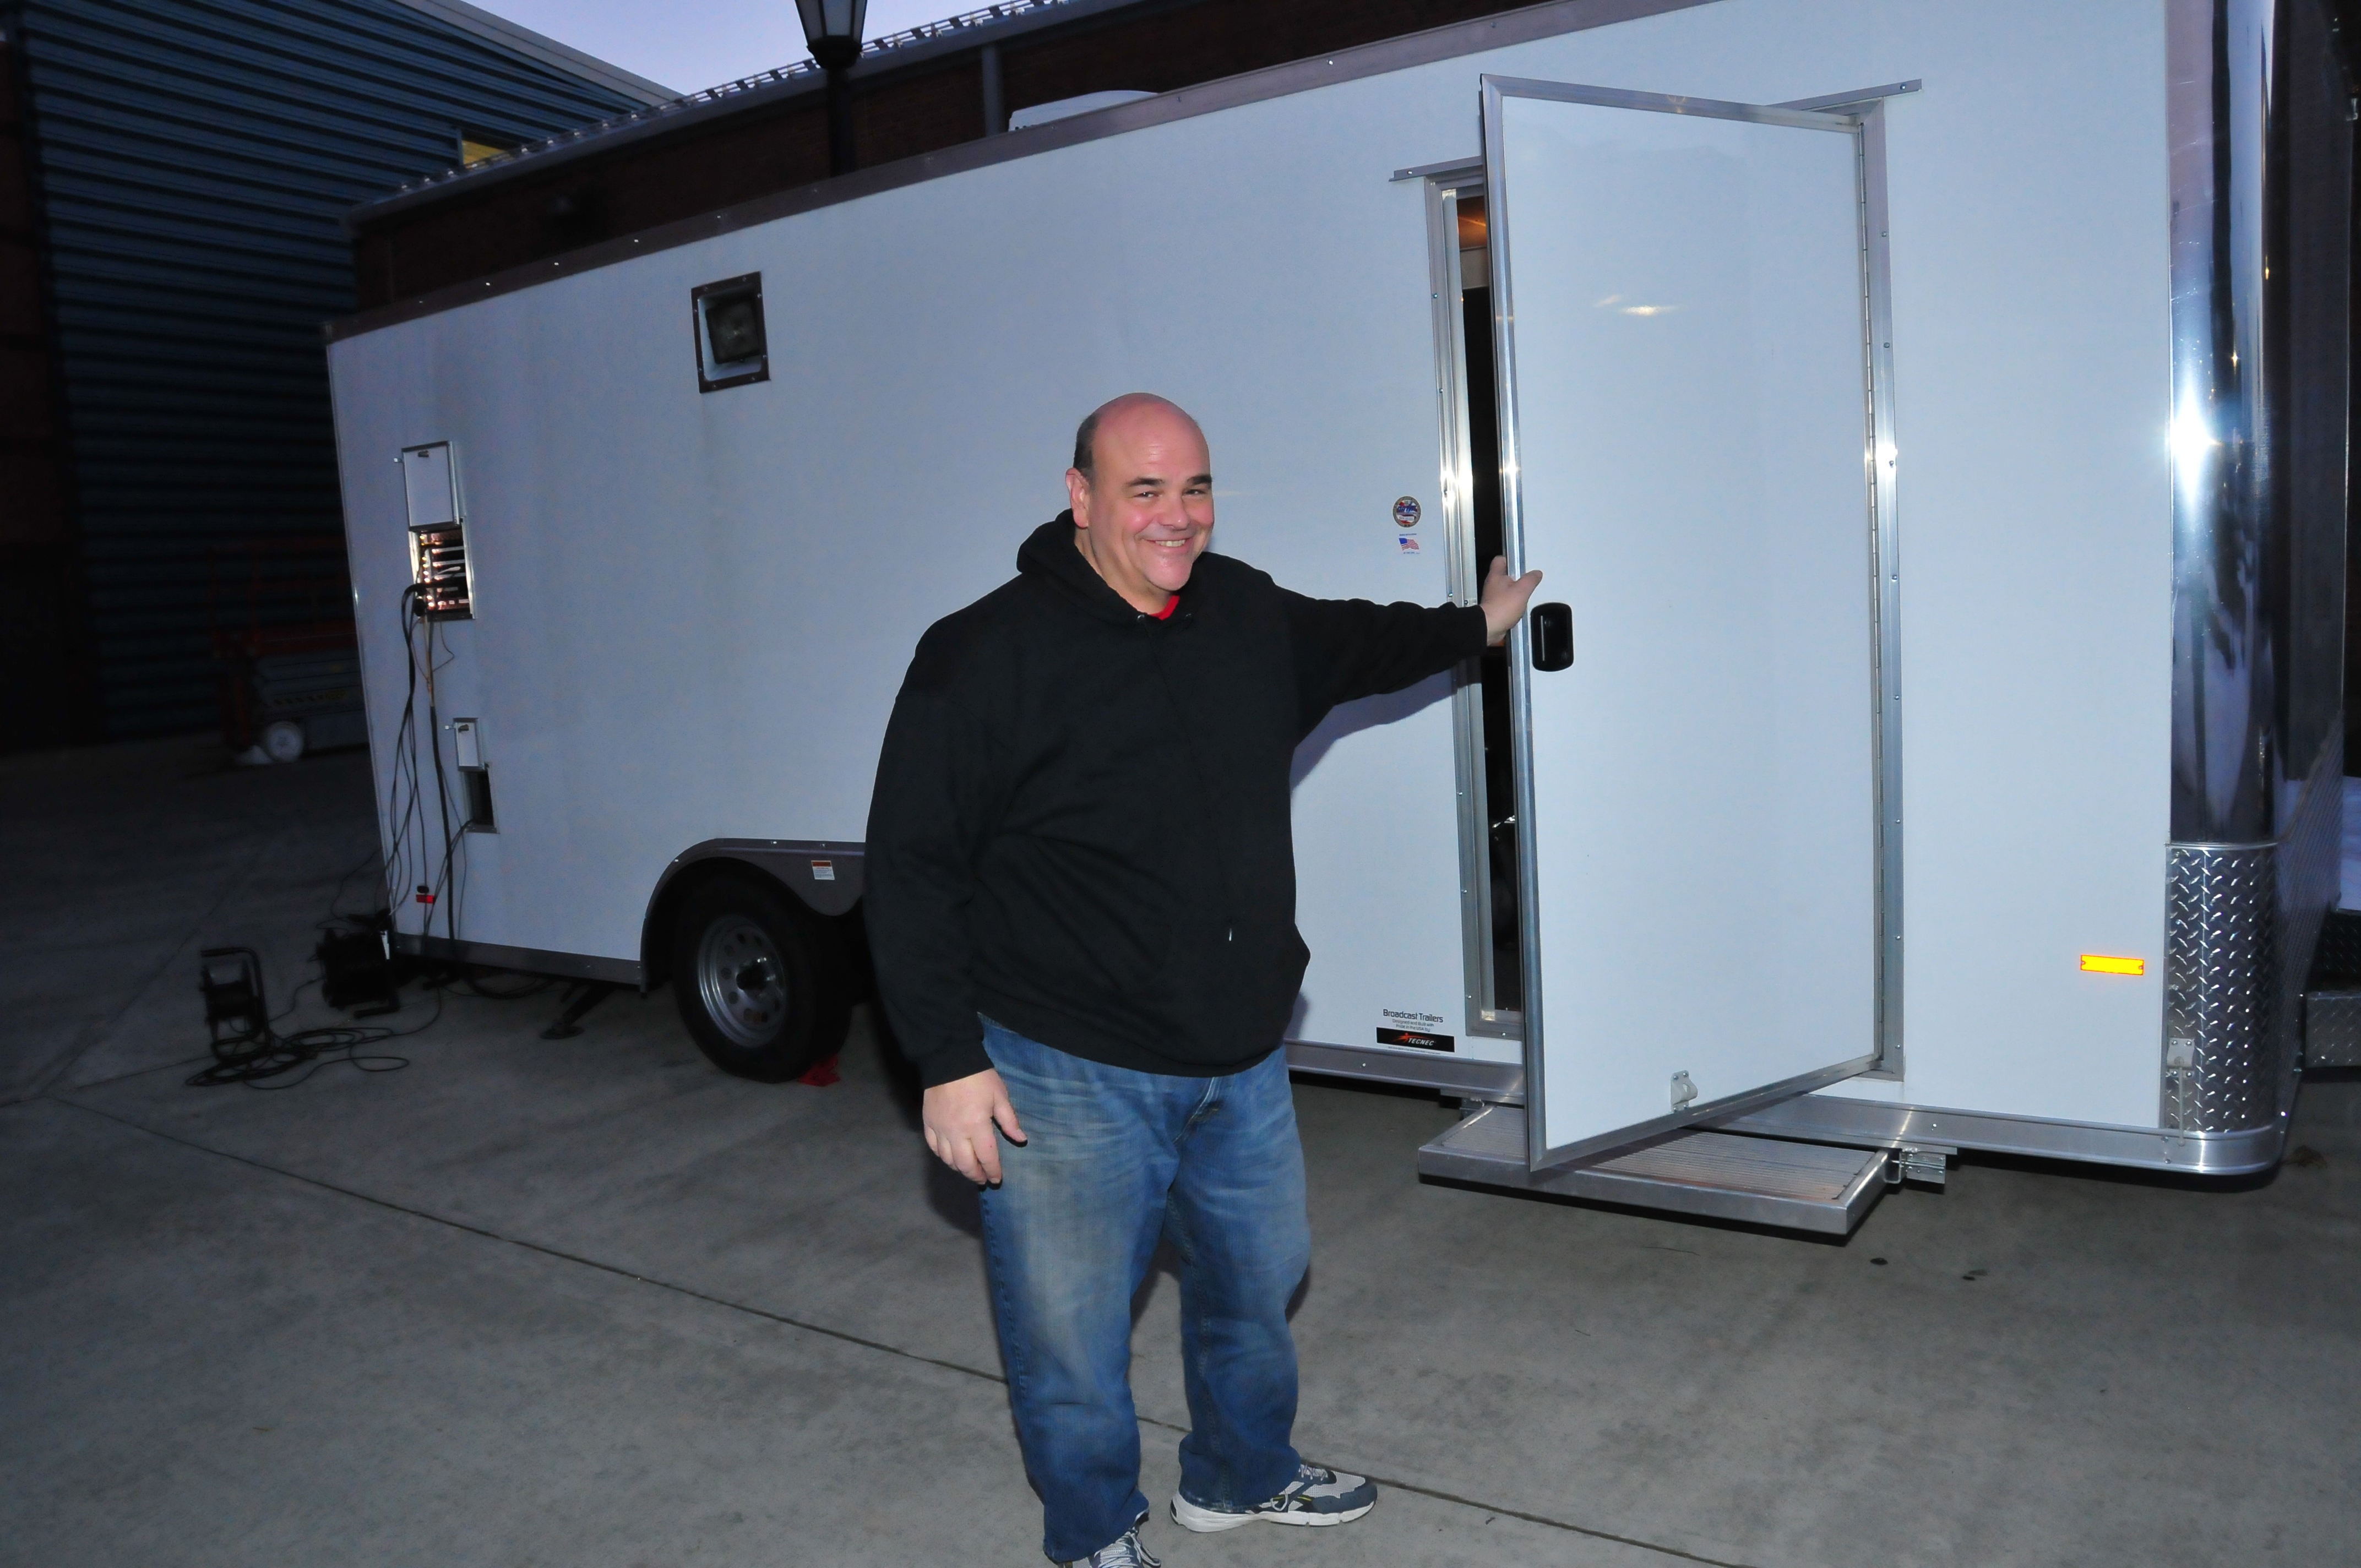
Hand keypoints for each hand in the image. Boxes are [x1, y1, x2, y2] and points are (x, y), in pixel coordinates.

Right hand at [922, 1068, 1026, 1184]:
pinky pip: (934, 1148)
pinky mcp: (928, 1124)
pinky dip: (943, 1157)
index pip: (987, 1157)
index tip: (997, 1179)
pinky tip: (950, 1158)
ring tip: (969, 1170)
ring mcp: (940, 1129)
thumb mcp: (1000, 1095)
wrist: (948, 1059)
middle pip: (965, 1164)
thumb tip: (1021, 1139)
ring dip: (960, 1168)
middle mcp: (957, 1133)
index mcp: (977, 1126)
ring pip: (948, 1159)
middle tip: (983, 1179)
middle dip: (976, 1175)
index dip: (993, 1171)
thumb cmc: (979, 1077)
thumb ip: (1009, 1120)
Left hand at [1480, 556, 1543, 645]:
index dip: (1510, 558)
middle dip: (1515, 577)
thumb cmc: (1500, 608)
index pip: (1500, 560)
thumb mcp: (1522, 590)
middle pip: (1503, 575)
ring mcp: (1492, 597)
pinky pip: (1504, 603)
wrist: (1490, 626)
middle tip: (1524, 580)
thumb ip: (1530, 580)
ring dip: (1514, 593)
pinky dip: (1511, 605)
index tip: (1519, 561)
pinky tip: (1518, 609)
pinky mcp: (1494, 609)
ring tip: (1522, 596)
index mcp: (1496, 576)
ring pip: (1504, 590)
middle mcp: (1492, 585)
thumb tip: (1536, 574)